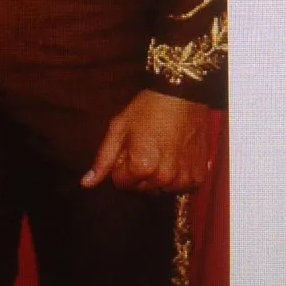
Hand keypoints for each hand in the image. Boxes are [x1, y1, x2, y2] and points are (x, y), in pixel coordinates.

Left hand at [81, 90, 210, 192]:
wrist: (182, 96)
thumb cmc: (147, 109)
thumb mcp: (119, 128)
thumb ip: (102, 160)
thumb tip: (86, 184)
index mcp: (141, 167)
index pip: (120, 183)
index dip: (121, 165)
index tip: (129, 148)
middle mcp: (164, 178)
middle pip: (141, 188)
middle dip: (138, 172)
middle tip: (145, 147)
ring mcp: (184, 180)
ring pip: (161, 189)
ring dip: (158, 176)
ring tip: (162, 150)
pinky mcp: (199, 178)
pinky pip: (181, 187)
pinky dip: (177, 177)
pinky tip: (176, 156)